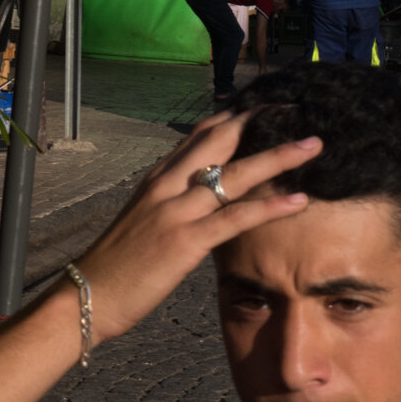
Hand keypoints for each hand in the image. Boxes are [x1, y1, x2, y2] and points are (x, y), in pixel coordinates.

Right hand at [74, 115, 320, 344]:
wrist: (87, 295)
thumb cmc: (117, 264)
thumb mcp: (145, 218)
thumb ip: (173, 199)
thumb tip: (205, 191)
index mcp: (159, 176)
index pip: (202, 132)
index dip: (237, 116)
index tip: (268, 106)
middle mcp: (168, 184)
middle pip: (222, 139)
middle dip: (262, 121)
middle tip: (296, 110)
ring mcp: (176, 211)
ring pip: (236, 173)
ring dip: (279, 156)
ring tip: (313, 145)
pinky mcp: (185, 242)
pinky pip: (236, 218)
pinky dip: (270, 206)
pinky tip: (298, 201)